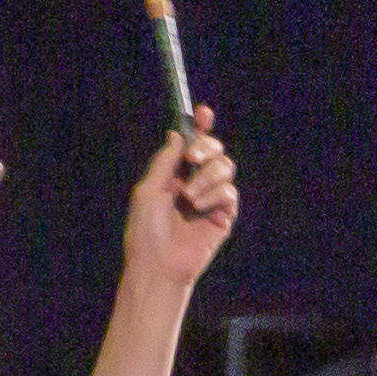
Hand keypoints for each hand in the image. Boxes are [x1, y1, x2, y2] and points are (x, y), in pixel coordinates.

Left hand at [125, 111, 237, 290]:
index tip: (203, 113)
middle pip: (214, 149)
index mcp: (175, 174)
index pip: (193, 144)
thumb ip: (166, 161)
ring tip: (189, 198)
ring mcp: (211, 197)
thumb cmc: (146, 230)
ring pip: (225, 167)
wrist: (158, 262)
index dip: (201, 126)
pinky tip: (199, 208)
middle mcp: (195, 182)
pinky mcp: (224, 214)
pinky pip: (229, 191)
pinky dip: (214, 196)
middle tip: (192, 158)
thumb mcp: (150, 189)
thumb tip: (177, 134)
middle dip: (206, 147)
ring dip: (207, 177)